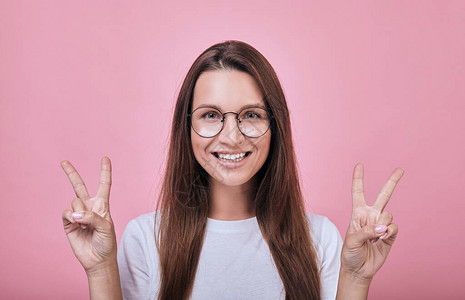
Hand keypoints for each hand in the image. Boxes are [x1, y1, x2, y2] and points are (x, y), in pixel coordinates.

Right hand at [61, 157, 117, 273]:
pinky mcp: (68, 223)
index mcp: (102, 205)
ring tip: (86, 225)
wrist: (98, 259)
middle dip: (71, 173)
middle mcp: (89, 206)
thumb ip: (92, 217)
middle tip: (63, 161)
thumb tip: (74, 213)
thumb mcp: (106, 227)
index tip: (105, 158)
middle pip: (79, 186)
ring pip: (75, 202)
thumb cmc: (107, 242)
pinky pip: (66, 213)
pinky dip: (71, 217)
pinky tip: (76, 225)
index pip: (104, 184)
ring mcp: (78, 214)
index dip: (105, 171)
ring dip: (80, 212)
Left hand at [340, 163, 403, 281]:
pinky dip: (389, 232)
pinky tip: (383, 239)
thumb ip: (366, 231)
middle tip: (400, 169)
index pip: (358, 192)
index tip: (359, 164)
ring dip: (382, 225)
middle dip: (392, 182)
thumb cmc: (350, 253)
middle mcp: (371, 216)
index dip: (358, 178)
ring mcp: (381, 225)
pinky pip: (394, 227)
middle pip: (383, 195)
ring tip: (374, 237)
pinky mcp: (390, 235)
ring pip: (388, 214)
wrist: (358, 270)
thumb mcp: (351, 241)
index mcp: (357, 213)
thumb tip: (383, 227)